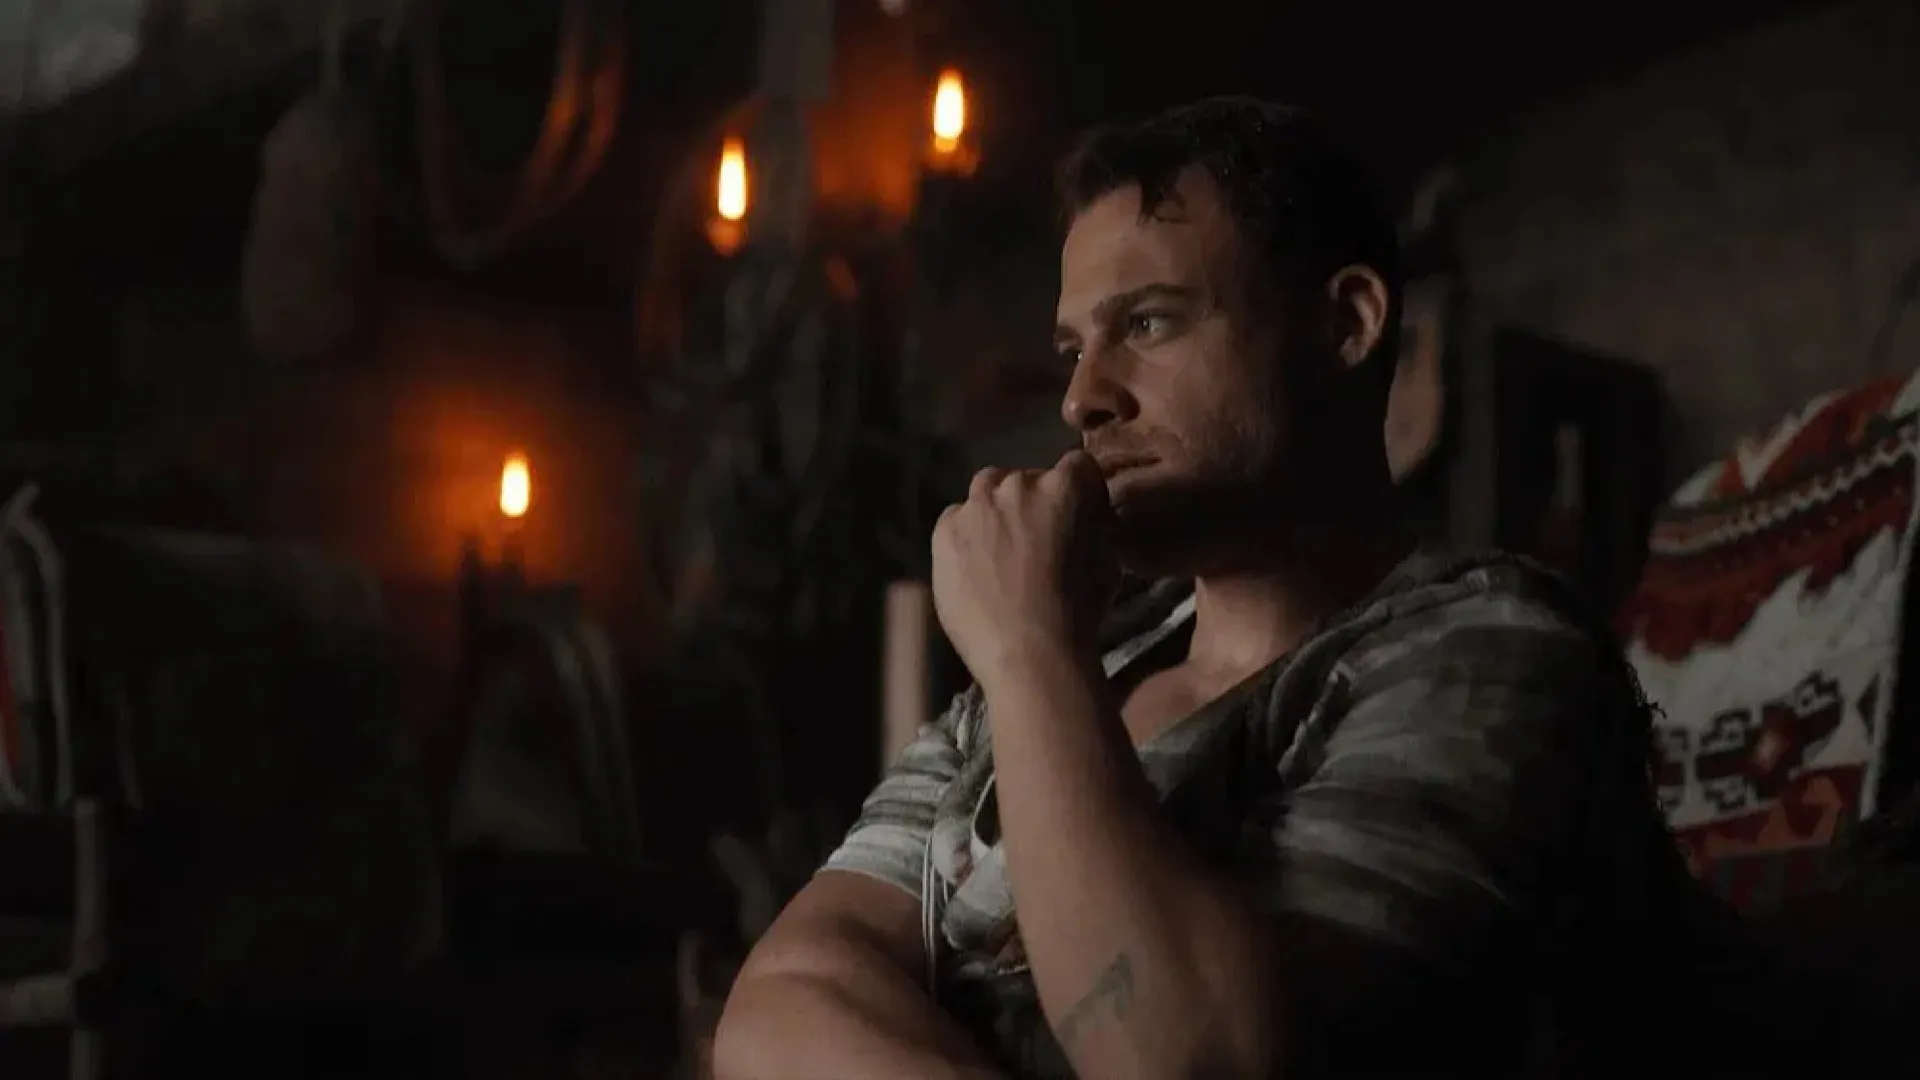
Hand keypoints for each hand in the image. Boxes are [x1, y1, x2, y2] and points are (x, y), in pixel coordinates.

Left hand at [930, 450, 1116, 684]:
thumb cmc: (1079, 613)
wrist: (1029, 653)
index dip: (1077, 491)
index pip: (1076, 466)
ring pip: (986, 491)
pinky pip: (955, 519)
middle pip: (1025, 478)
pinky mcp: (944, 532)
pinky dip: (965, 534)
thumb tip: (1087, 521)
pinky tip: (974, 565)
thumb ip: (1096, 527)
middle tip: (1035, 540)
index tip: (1075, 515)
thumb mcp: (1107, 563)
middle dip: (1032, 502)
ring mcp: (976, 507)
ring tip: (1000, 549)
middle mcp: (1017, 484)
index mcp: (1064, 487)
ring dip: (995, 509)